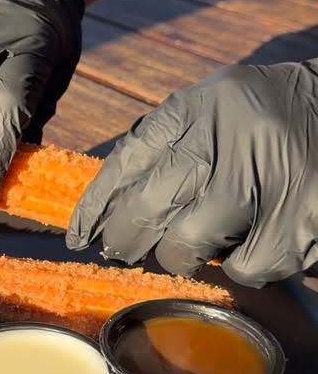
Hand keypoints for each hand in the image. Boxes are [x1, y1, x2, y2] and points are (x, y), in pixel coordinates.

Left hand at [66, 61, 317, 287]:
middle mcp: (228, 136)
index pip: (129, 158)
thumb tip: (114, 201)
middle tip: (120, 251)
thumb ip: (173, 142)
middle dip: (126, 239)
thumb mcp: (219, 107)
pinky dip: (242, 265)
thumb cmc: (276, 117)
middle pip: (149, 206)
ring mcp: (264, 181)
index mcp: (202, 105)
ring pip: (189, 245)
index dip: (97, 203)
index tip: (79, 233)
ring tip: (191, 246)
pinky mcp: (297, 223)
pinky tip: (255, 241)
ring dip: (182, 256)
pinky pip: (245, 268)